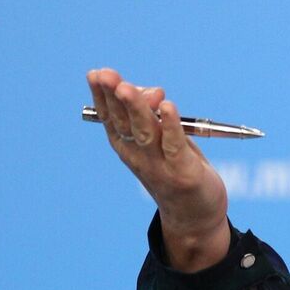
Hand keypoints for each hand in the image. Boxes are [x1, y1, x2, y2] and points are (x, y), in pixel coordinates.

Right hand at [87, 67, 232, 270]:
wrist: (194, 215)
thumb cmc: (175, 168)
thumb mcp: (159, 137)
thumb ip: (153, 113)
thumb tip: (155, 94)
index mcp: (126, 145)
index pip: (110, 117)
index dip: (102, 95)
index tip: (96, 73)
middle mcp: (137, 155)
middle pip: (124, 122)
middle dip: (115, 97)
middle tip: (108, 76)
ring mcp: (159, 165)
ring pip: (145, 132)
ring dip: (137, 109)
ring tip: (127, 88)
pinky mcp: (182, 172)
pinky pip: (175, 146)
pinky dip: (171, 126)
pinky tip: (167, 107)